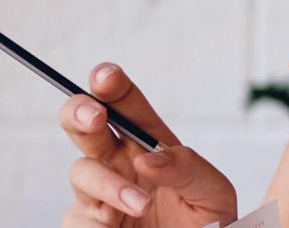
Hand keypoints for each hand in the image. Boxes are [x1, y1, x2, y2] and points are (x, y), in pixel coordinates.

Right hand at [59, 61, 238, 227]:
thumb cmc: (208, 224)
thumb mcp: (212, 192)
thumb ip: (188, 168)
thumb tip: (149, 158)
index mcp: (151, 146)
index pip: (127, 106)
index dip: (112, 85)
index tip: (106, 77)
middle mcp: (120, 164)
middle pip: (84, 124)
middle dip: (81, 111)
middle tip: (94, 115)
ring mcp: (100, 195)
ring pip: (80, 172)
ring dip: (108, 185)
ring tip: (140, 204)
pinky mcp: (88, 225)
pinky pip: (76, 217)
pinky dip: (94, 222)